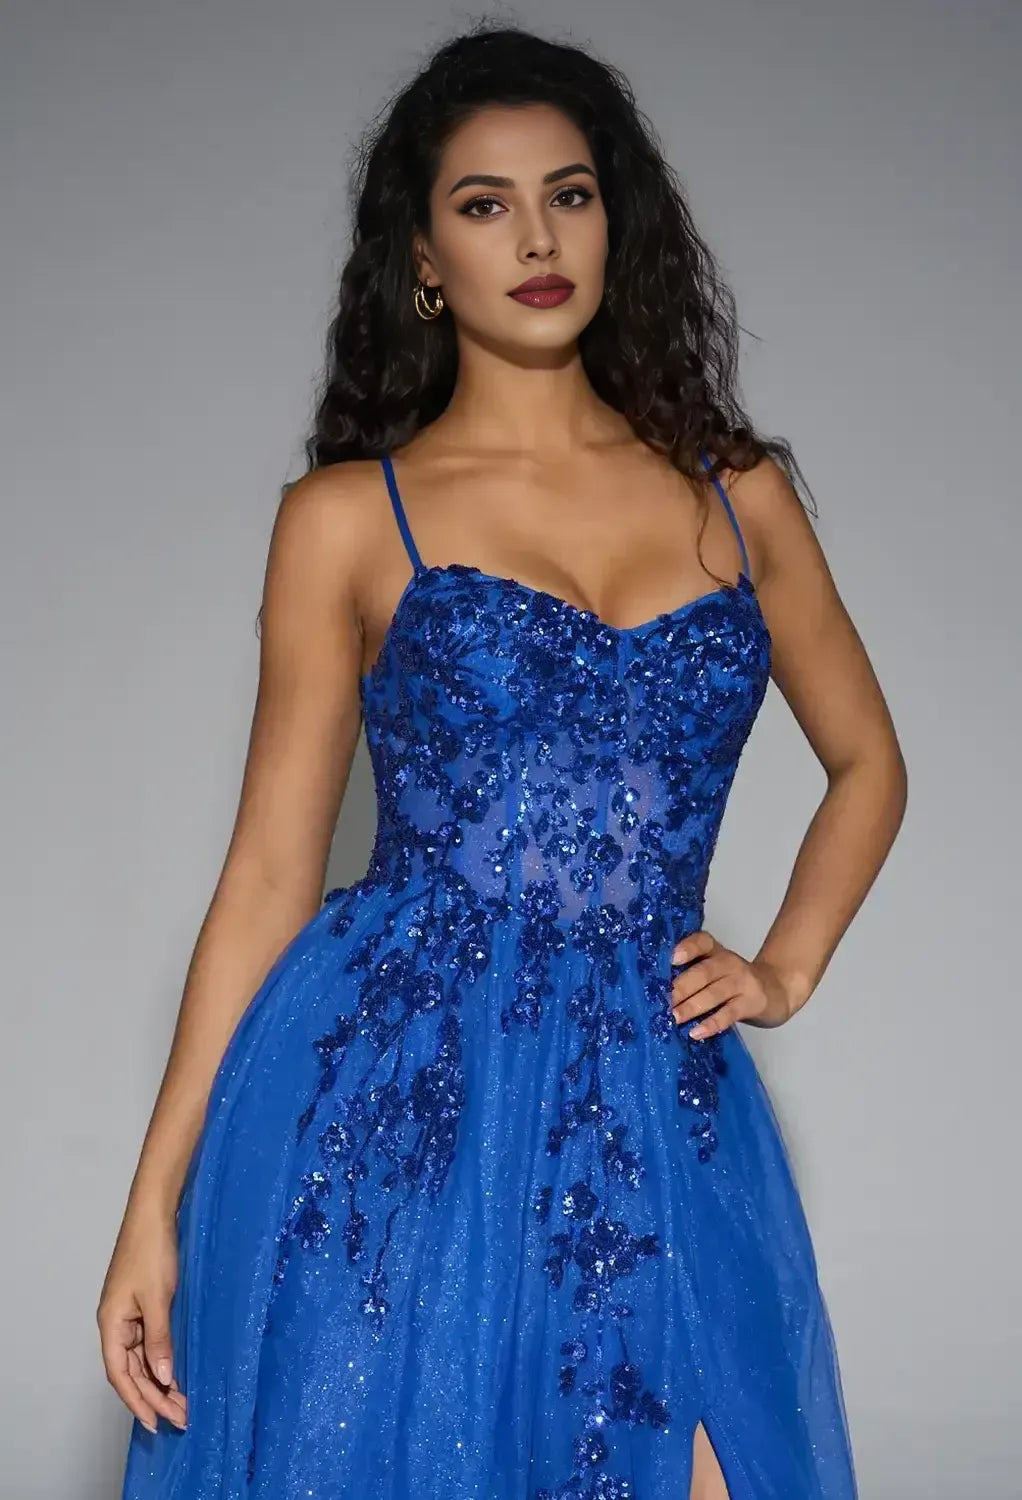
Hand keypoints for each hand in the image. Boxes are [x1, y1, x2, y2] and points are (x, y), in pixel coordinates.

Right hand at [97, 1208, 187, 1433]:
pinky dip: (162, 1360)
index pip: (120, 1374)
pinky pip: (150, 1343)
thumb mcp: (157, 1298)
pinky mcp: (144, 1305)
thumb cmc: (151, 1252)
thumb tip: (161, 1377)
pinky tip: (176, 1374)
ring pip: (142, 1359)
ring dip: (160, 1381)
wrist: (154, 1214)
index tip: (156, 1422)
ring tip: (182, 1404)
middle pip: (132, 1371)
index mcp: (111, 1324)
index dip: (137, 1401)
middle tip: (180, 1418)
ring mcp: (130, 1315)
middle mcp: (117, 1323)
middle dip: (154, 1396)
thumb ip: (159, 1339)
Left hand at [669, 930, 798, 1037]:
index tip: (672, 959)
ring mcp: (741, 982)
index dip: (687, 948)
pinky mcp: (751, 1003)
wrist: (776, 990)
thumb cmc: (733, 981)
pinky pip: (729, 1013)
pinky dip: (711, 1023)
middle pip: (703, 972)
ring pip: (713, 993)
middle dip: (680, 988)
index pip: (702, 942)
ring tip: (673, 1018)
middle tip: (660, 1002)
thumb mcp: (716, 970)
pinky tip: (696, 1032)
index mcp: (715, 951)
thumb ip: (692, 974)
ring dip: (691, 1007)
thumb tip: (655, 992)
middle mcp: (728, 962)